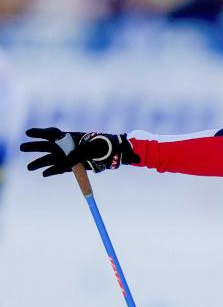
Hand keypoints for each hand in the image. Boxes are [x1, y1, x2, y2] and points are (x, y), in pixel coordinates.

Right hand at [20, 128, 138, 176]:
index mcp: (71, 137)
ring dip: (40, 162)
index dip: (39, 132)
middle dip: (34, 147)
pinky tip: (45, 174)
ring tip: (29, 167)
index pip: (52, 133)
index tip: (28, 132)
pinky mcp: (74, 166)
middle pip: (47, 146)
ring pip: (51, 158)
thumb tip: (69, 159)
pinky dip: (53, 171)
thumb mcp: (94, 148)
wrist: (116, 153)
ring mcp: (70, 156)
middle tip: (21, 148)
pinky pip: (61, 168)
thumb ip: (82, 153)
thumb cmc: (105, 146)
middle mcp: (68, 146)